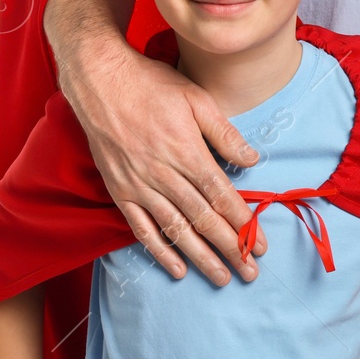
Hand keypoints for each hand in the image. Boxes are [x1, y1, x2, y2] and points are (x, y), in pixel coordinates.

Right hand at [58, 37, 263, 285]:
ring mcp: (139, 185)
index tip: (260, 244)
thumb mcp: (197, 98)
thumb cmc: (151, 84)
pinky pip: (141, 228)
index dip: (242, 223)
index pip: (221, 196)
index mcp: (187, 151)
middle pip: (202, 219)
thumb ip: (224, 133)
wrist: (100, 81)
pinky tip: (177, 268)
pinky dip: (159, 251)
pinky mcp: (119, 190)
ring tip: (222, 277)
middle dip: (229, 248)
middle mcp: (163, 174)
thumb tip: (252, 160)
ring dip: (201, 257)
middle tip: (250, 272)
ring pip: (175, 230)